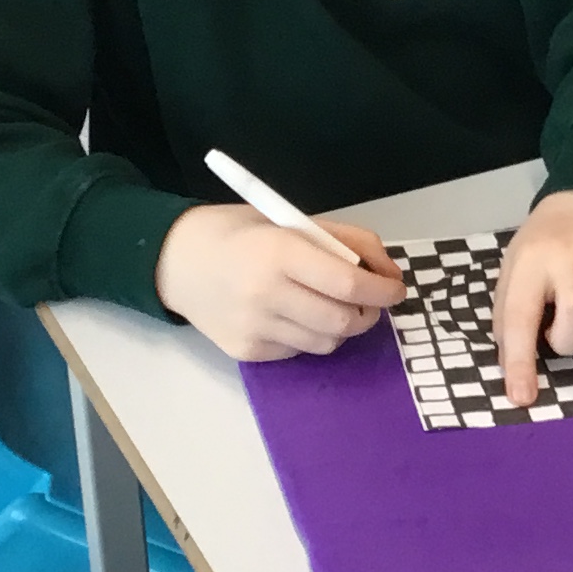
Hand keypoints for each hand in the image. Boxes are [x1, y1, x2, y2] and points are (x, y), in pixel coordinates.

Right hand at [153, 203, 402, 362]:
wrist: (176, 261)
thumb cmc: (241, 234)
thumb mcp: (293, 220)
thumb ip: (347, 242)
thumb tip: (390, 274)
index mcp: (280, 252)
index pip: (347, 283)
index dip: (382, 290)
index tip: (396, 289)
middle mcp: (266, 294)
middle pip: (342, 321)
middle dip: (368, 314)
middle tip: (368, 302)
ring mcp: (255, 327)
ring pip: (326, 343)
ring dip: (340, 327)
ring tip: (327, 305)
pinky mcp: (247, 351)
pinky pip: (298, 351)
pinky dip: (308, 335)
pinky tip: (291, 314)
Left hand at [493, 189, 572, 408]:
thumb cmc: (545, 244)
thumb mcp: (515, 269)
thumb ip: (509, 317)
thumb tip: (515, 370)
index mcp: (531, 260)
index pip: (521, 317)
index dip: (520, 362)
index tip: (521, 397)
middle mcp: (572, 256)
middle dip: (568, 342)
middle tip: (561, 330)